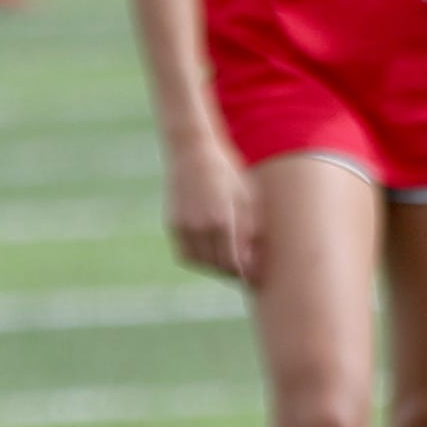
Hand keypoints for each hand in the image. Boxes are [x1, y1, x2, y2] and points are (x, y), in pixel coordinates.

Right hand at [165, 135, 256, 280]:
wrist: (192, 152)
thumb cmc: (229, 173)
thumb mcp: (248, 199)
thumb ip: (250, 232)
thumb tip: (251, 262)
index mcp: (222, 221)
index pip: (233, 263)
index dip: (245, 273)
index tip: (254, 274)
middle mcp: (199, 227)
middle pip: (216, 266)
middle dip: (231, 272)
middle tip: (245, 271)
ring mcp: (183, 226)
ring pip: (199, 263)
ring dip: (214, 267)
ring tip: (229, 261)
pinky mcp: (172, 224)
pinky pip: (185, 253)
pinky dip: (198, 258)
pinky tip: (212, 252)